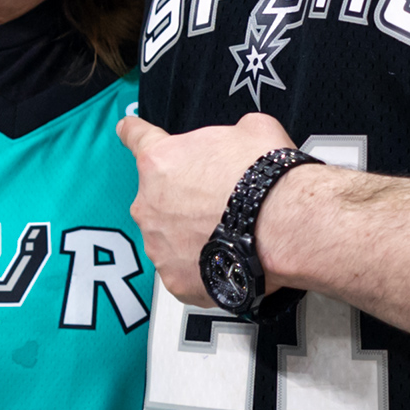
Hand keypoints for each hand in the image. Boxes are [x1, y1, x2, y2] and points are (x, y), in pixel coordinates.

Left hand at [117, 110, 304, 305]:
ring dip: (190, 233)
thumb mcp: (251, 130)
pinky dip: (202, 265)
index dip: (133, 131)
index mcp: (161, 161)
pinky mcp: (175, 279)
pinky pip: (184, 270)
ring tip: (227, 231)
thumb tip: (234, 142)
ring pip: (169, 236)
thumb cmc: (265, 178)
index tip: (126, 130)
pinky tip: (227, 255)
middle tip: (218, 199)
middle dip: (183, 197)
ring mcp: (159, 245)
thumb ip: (226, 135)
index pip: (136, 137)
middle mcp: (150, 204)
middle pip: (158, 196)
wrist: (283, 226)